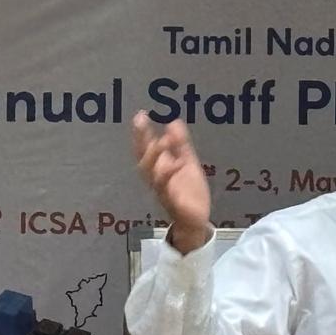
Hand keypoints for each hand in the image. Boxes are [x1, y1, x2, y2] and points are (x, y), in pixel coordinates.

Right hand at [132, 112, 211, 252]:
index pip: (146, 148)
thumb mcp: (188, 163)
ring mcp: (163, 191)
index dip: (142, 133)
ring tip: (161, 141)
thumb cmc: (188, 192)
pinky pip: (168, 191)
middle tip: (141, 121)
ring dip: (154, 158)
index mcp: (160, 168)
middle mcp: (157, 179)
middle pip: (144, 158)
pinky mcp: (173, 204)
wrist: (195, 219)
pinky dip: (171, 177)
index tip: (140, 115)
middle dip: (141, 140)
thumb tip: (173, 122)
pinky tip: (178, 163)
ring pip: (153, 175)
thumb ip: (181, 145)